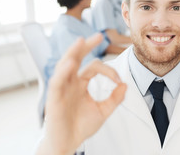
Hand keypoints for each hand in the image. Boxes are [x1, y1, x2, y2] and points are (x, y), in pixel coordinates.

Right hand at [37, 34, 126, 154]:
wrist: (68, 144)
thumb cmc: (81, 127)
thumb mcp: (103, 111)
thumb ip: (114, 98)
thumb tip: (125, 85)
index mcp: (80, 83)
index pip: (94, 67)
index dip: (109, 70)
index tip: (119, 80)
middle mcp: (70, 82)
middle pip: (76, 58)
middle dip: (85, 46)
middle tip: (98, 36)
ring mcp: (61, 89)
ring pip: (64, 66)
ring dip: (72, 53)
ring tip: (80, 42)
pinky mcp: (54, 98)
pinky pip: (57, 82)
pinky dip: (62, 72)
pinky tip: (69, 63)